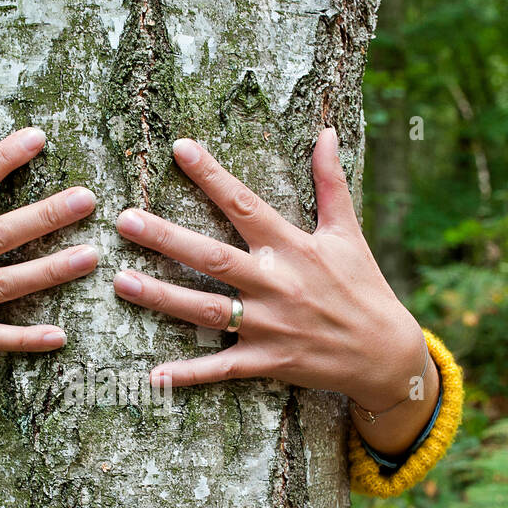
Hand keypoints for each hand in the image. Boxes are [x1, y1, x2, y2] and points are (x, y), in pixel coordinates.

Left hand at [113, 130, 437, 451]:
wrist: (386, 352)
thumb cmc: (363, 287)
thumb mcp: (348, 232)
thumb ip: (331, 182)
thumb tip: (327, 131)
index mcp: (293, 247)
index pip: (245, 204)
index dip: (212, 176)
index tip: (179, 149)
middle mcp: (277, 284)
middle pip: (212, 257)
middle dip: (167, 239)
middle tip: (124, 220)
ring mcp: (270, 325)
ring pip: (207, 310)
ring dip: (163, 297)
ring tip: (121, 282)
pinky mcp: (268, 360)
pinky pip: (223, 368)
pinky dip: (190, 374)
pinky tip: (155, 376)